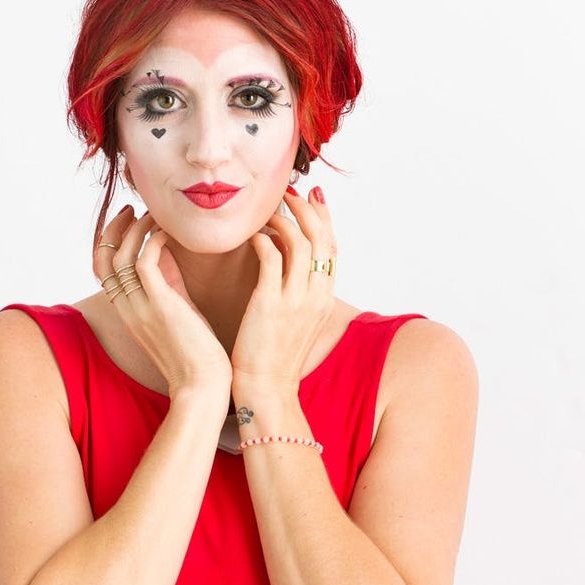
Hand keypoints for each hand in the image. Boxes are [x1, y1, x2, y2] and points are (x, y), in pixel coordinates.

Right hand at [93, 205, 231, 398]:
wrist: (203, 385)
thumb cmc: (196, 354)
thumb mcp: (176, 314)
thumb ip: (167, 286)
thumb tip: (169, 256)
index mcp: (127, 312)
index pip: (101, 270)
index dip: (108, 242)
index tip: (127, 222)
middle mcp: (127, 309)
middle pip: (104, 258)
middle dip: (115, 228)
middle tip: (134, 209)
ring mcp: (141, 308)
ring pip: (121, 255)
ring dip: (135, 229)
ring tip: (153, 215)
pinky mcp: (161, 305)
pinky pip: (145, 261)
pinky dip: (154, 241)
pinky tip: (169, 234)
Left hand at [230, 185, 337, 390]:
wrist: (267, 390)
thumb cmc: (276, 359)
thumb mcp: (299, 323)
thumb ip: (300, 294)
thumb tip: (288, 265)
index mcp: (325, 299)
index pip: (333, 247)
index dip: (325, 217)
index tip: (314, 197)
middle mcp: (316, 296)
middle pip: (321, 238)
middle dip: (306, 209)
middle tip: (288, 194)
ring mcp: (295, 300)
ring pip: (299, 243)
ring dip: (283, 221)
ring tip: (267, 213)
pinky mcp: (269, 304)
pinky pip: (270, 258)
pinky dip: (262, 241)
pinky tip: (252, 238)